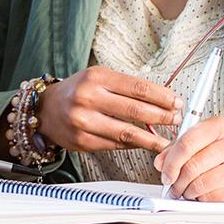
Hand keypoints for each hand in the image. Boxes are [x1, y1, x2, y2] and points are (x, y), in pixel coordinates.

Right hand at [37, 66, 181, 153]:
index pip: (137, 87)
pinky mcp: (83, 141)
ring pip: (126, 132)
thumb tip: (161, 100)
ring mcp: (84, 121)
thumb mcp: (99, 78)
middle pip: (135, 110)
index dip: (161, 96)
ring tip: (167, 140)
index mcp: (96, 77)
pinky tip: (145, 144)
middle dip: (161, 116)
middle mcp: (88, 98)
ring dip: (151, 138)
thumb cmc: (78, 91)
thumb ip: (126, 88)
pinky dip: (134, 145)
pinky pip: (115, 144)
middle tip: (176, 119)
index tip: (176, 101)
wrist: (46, 110)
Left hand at [155, 117, 223, 202]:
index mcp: (218, 126)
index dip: (171, 161)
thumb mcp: (204, 141)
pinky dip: (201, 199)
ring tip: (186, 190)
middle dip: (176, 180)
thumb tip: (161, 162)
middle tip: (172, 186)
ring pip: (201, 183)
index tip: (164, 171)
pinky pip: (212, 197)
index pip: (187, 142)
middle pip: (192, 165)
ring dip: (187, 192)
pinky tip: (201, 194)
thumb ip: (179, 148)